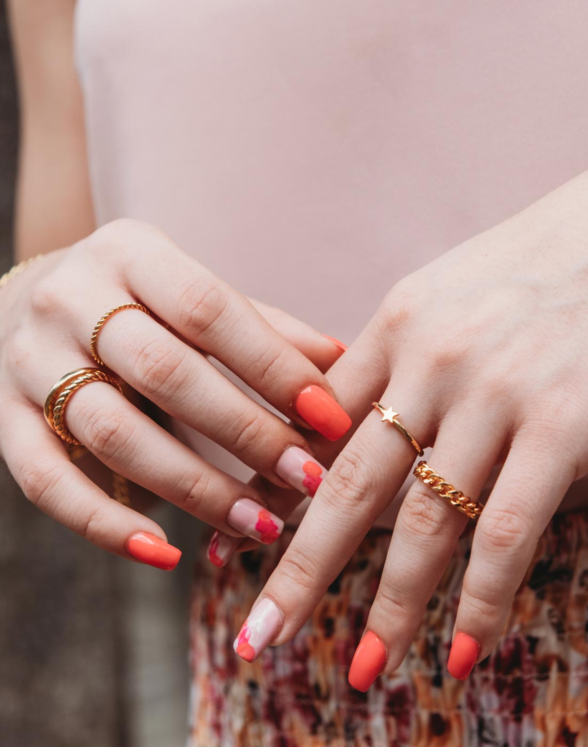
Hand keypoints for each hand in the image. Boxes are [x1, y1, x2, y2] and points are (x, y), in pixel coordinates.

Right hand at [0, 219, 349, 568]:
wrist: (22, 298)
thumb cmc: (133, 300)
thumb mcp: (189, 292)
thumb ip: (259, 325)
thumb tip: (339, 359)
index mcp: (130, 252)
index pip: (209, 310)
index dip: (274, 366)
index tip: (330, 418)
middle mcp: (70, 298)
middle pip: (164, 372)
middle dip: (244, 432)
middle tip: (307, 480)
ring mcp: (28, 357)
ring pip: (112, 431)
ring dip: (193, 487)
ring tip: (259, 524)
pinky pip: (44, 480)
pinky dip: (103, 523)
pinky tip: (163, 552)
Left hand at [234, 143, 587, 681]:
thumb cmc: (533, 267)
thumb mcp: (446, 293)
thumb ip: (395, 358)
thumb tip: (340, 420)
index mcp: (396, 324)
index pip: (317, 425)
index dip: (279, 488)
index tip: (243, 538)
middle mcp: (431, 361)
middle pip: (349, 485)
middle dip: (300, 569)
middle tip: (260, 634)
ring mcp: (493, 394)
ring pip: (423, 523)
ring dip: (389, 606)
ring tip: (361, 667)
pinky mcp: (561, 424)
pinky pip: (506, 532)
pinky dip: (481, 599)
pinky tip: (459, 651)